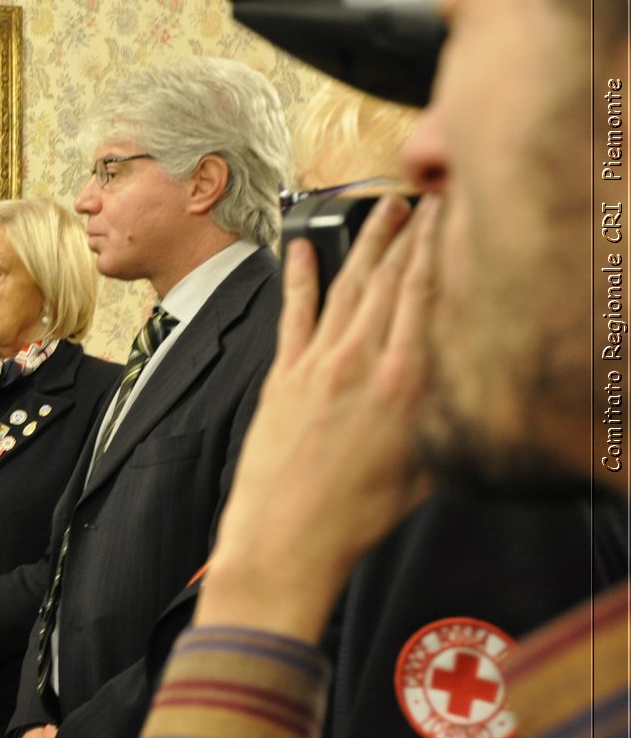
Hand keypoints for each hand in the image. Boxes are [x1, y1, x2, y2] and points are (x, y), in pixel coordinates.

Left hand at [199, 196, 439, 643]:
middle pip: (389, 282)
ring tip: (385, 209)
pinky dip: (300, 277)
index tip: (451, 217)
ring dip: (366, 244)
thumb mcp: (423, 472)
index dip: (438, 250)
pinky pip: (293, 314)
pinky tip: (303, 247)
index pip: (425, 297)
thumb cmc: (356, 520)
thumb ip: (438, 421)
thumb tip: (455, 392)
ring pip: (347, 288)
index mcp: (404, 385)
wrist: (284, 540)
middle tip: (425, 197)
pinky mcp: (281, 376)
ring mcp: (315, 365)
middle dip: (410, 235)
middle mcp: (360, 364)